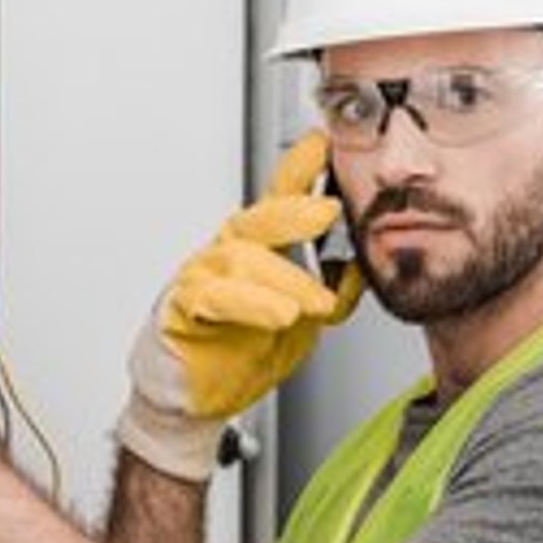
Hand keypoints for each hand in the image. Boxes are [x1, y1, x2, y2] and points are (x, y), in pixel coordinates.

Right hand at [117, 131, 361, 480]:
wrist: (197, 398)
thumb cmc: (239, 352)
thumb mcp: (301, 322)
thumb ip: (329, 293)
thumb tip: (360, 269)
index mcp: (257, 252)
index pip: (278, 203)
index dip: (298, 170)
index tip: (322, 144)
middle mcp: (227, 256)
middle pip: (257, 220)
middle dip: (293, 211)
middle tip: (328, 211)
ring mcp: (202, 279)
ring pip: (239, 258)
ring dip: (282, 279)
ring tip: (312, 303)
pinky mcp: (182, 309)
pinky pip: (211, 297)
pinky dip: (247, 303)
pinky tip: (276, 313)